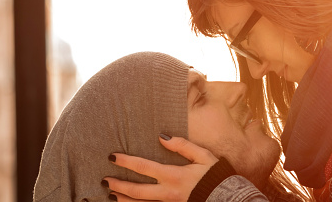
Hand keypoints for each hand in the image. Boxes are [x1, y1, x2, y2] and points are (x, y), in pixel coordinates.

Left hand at [103, 136, 218, 201]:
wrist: (227, 197)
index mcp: (174, 176)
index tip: (112, 157)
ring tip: (110, 194)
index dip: (126, 162)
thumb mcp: (202, 156)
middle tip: (105, 179)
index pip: (144, 168)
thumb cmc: (215, 175)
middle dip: (118, 184)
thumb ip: (183, 145)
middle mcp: (168, 192)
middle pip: (136, 190)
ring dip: (123, 200)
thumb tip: (163, 137)